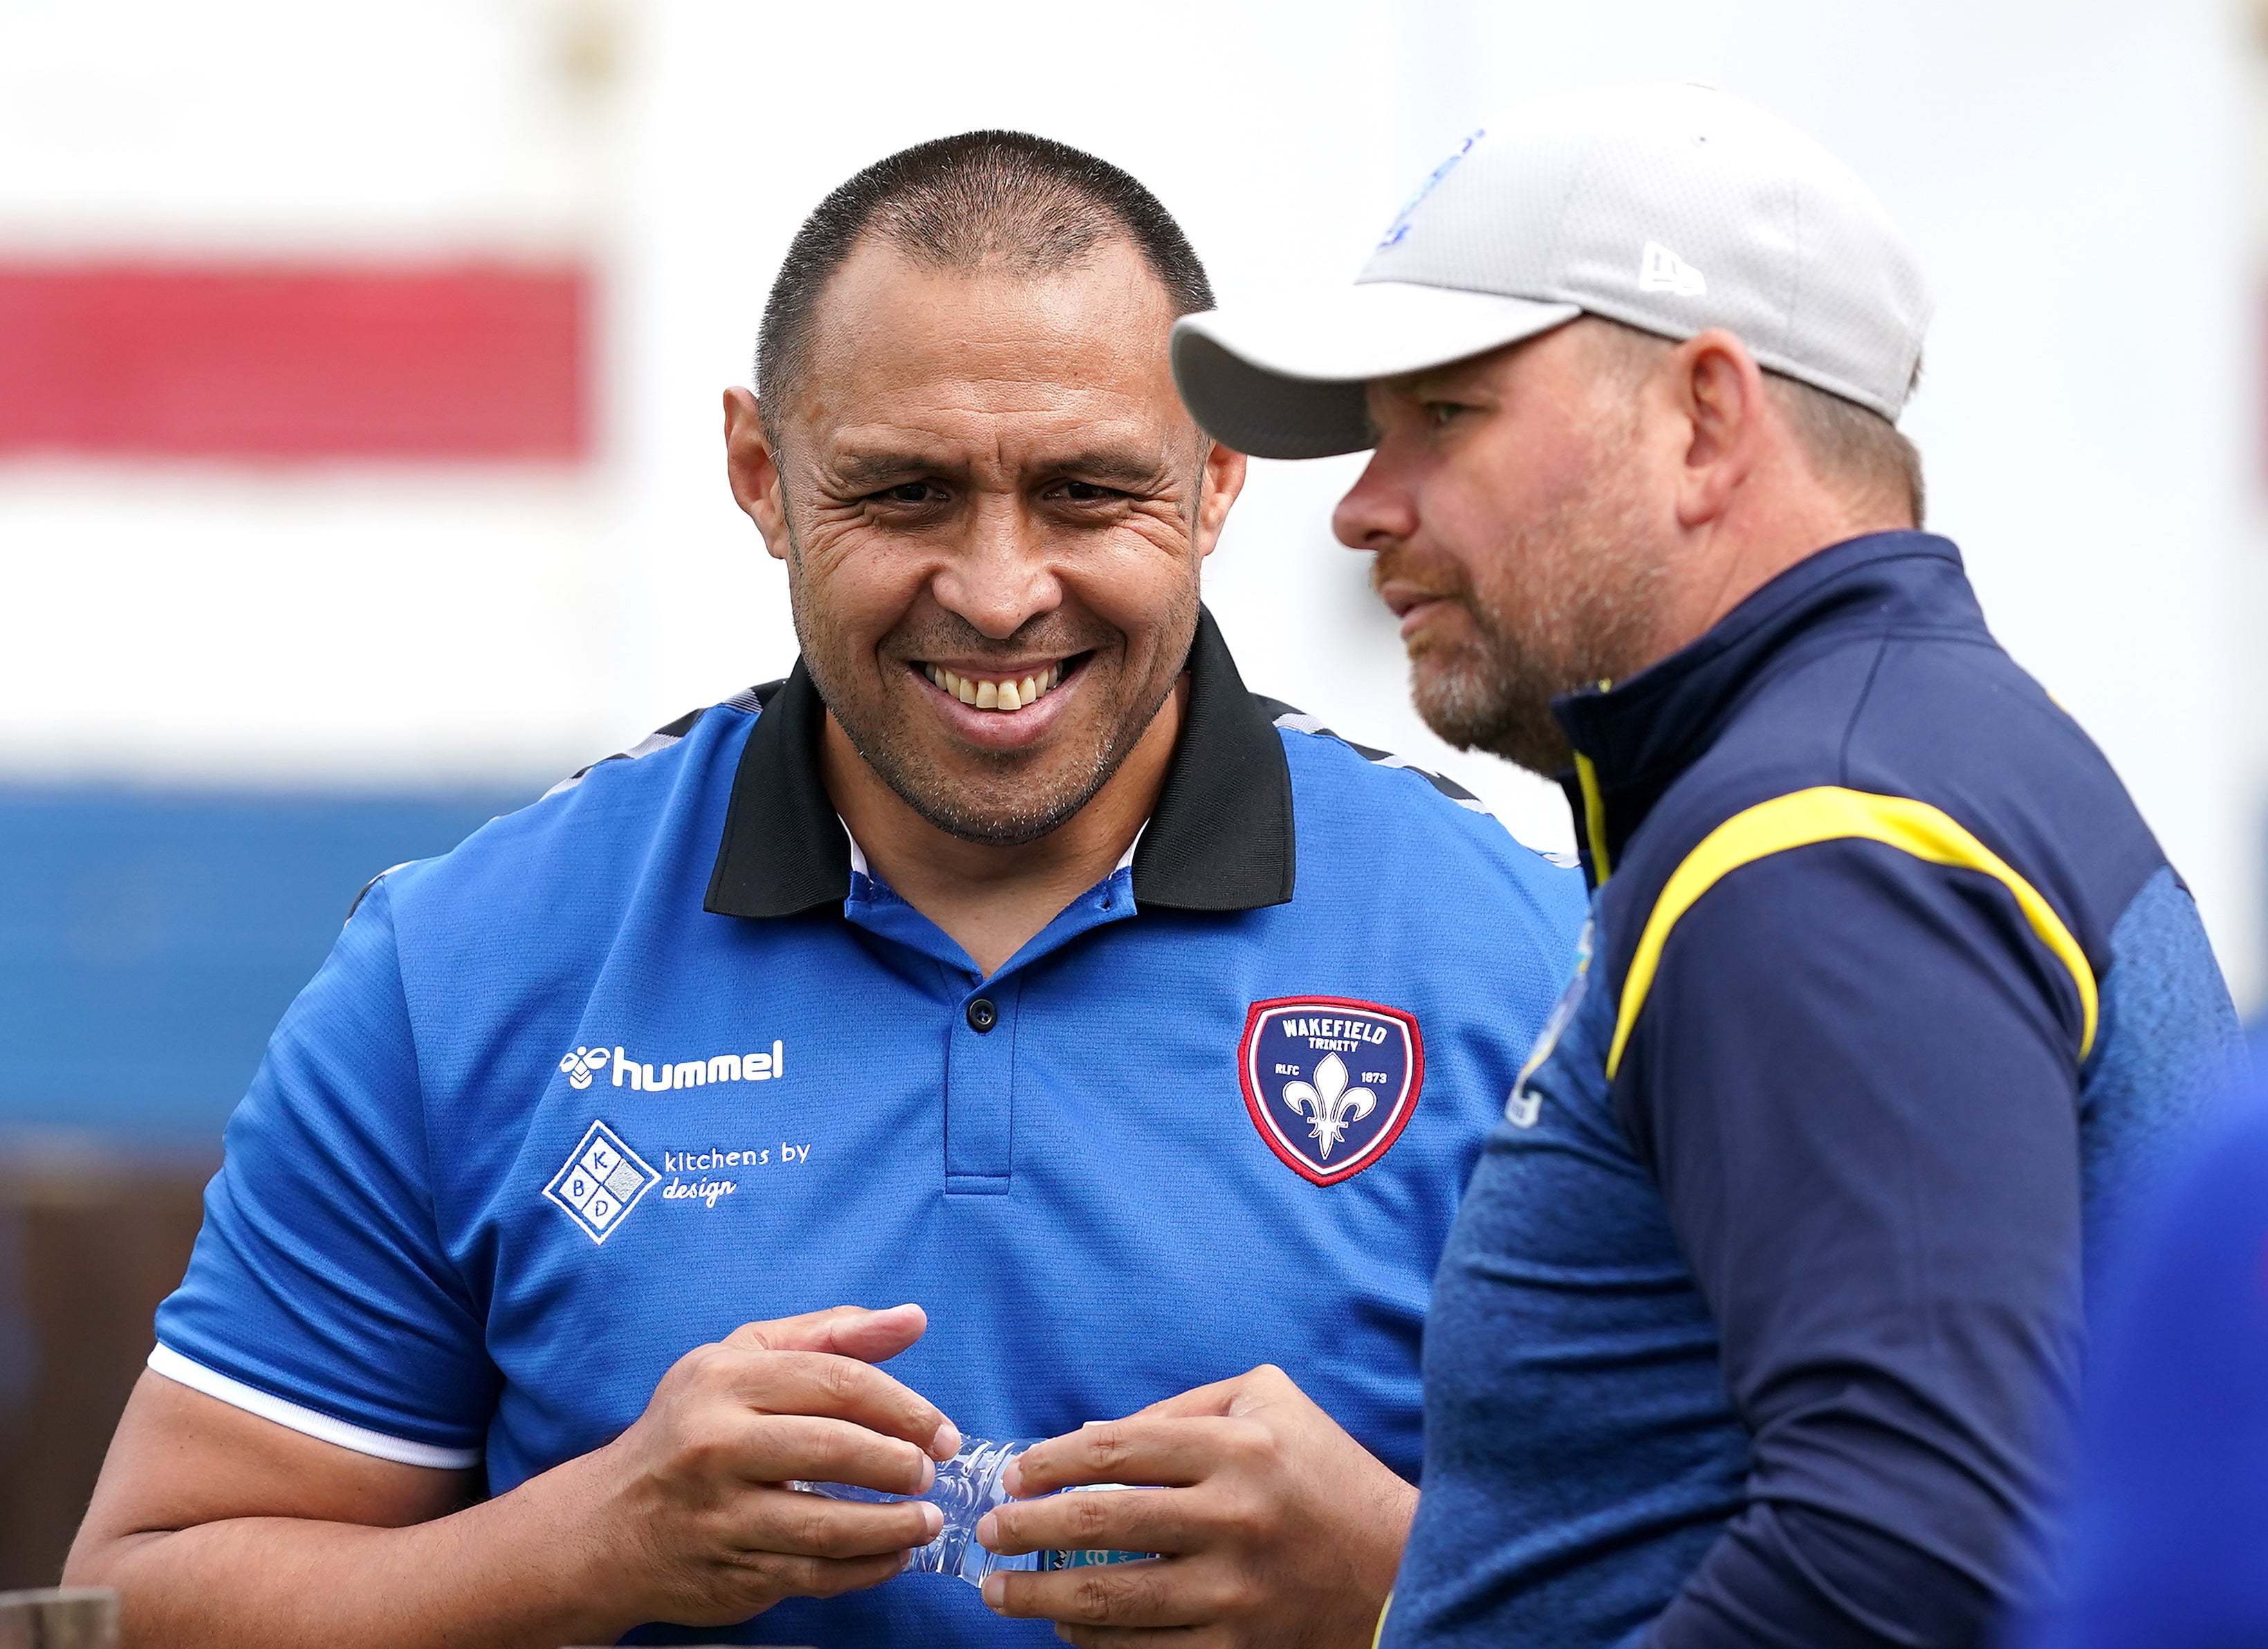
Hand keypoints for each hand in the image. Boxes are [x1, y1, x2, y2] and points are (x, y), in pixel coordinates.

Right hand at [568, 1303, 960, 1631]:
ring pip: (827, 1524)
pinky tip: (892, 1557)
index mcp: (724, 1381)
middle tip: (931, 1473)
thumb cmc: (689, 1429)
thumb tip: (912, 1319)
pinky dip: (866, 1570)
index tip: (941, 1430)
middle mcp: (715, 1446)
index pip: (836, 1382)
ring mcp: (719, 1517)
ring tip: (926, 1520)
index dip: (904, 1407)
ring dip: (894, 1527)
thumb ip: (831, 1336)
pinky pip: (814, 1576)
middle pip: (834, 1449)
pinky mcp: (728, 1576)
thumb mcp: (743, 1360)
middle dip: (899, 1463)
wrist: (603, 1528)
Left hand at [973, 1364, 1415, 1648]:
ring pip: (1111, 1600)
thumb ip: (1185, 1408)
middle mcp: (1235, 1518)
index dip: (1051, 1462)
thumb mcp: (1271, 1405)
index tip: (1015, 1474)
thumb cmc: (1326, 1474)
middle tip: (990, 1532)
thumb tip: (1094, 1437)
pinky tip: (1068, 1631)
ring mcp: (1237, 1593)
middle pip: (1099, 1523)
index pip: (1116, 1447)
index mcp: (1239, 1448)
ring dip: (1040, 1598)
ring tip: (1002, 1591)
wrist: (1405, 1569)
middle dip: (1027, 1529)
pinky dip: (1095, 1646)